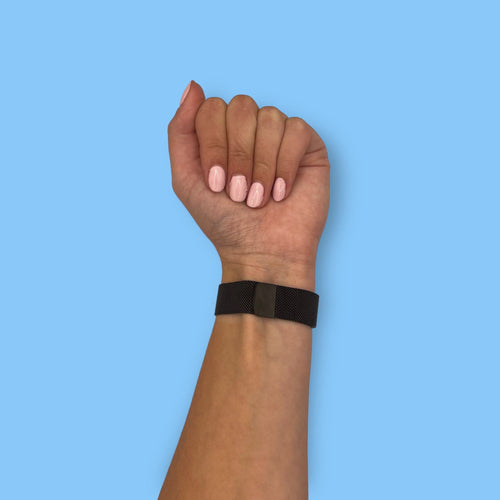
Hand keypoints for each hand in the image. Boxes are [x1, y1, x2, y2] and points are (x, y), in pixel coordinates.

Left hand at [167, 81, 329, 290]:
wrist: (261, 252)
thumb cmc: (224, 221)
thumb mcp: (186, 179)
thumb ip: (181, 131)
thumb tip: (193, 85)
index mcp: (221, 133)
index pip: (211, 108)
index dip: (213, 146)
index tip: (216, 185)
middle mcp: (250, 129)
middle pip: (241, 107)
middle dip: (237, 155)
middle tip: (239, 193)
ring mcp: (279, 135)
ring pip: (269, 117)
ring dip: (261, 165)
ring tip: (260, 198)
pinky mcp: (308, 146)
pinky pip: (295, 130)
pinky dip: (285, 165)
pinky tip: (282, 192)